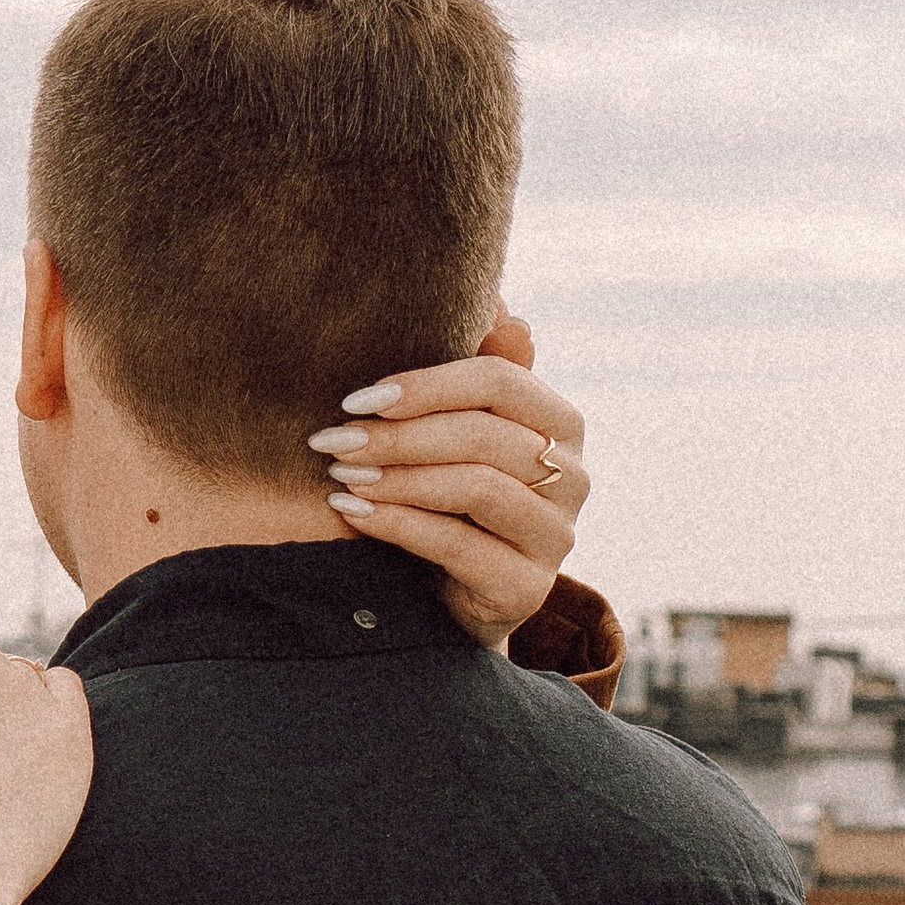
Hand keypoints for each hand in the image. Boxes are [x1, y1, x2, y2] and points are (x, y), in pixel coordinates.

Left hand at [306, 314, 590, 650]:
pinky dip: (397, 524)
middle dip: (399, 434)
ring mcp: (555, 537)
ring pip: (475, 487)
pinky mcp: (527, 590)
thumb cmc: (449, 501)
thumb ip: (472, 374)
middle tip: (333, 438)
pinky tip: (351, 511)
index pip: (499, 381)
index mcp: (560, 424)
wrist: (453, 600)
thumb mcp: (455, 435)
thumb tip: (500, 304)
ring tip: (340, 472)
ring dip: (397, 477)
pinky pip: (459, 546)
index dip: (426, 384)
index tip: (357, 398)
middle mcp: (571, 477)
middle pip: (483, 434)